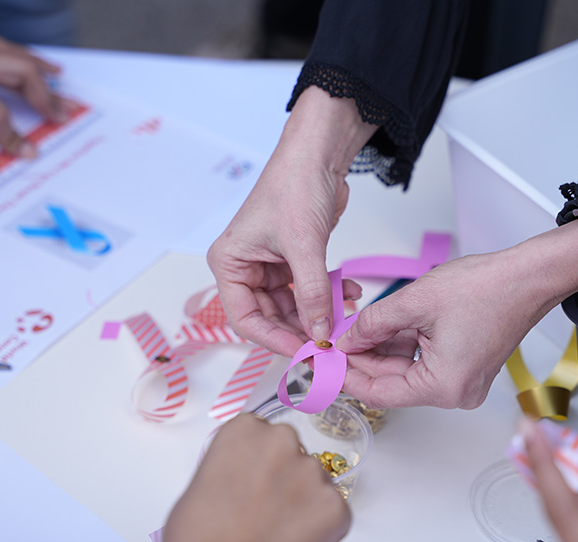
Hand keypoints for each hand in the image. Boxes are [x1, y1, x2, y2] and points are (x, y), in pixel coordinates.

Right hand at [160, 413, 350, 541]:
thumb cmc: (199, 534)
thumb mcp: (202, 482)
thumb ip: (231, 469)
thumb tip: (245, 484)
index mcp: (246, 429)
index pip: (263, 434)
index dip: (259, 463)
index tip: (253, 482)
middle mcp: (283, 439)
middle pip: (293, 453)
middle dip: (286, 478)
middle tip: (266, 510)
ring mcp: (312, 471)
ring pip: (316, 482)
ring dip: (305, 503)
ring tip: (277, 534)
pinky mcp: (335, 503)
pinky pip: (335, 513)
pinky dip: (322, 529)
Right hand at [207, 86, 374, 356]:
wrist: (318, 154)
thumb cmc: (295, 186)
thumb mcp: (304, 246)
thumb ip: (311, 294)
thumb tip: (320, 334)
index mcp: (229, 264)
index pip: (245, 318)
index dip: (274, 339)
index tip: (304, 352)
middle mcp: (245, 268)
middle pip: (270, 317)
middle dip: (301, 329)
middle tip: (328, 344)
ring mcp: (269, 266)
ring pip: (292, 307)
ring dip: (319, 313)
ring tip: (344, 317)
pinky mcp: (292, 261)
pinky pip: (308, 291)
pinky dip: (327, 295)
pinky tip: (348, 294)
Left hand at [337, 220, 577, 408]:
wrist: (529, 277)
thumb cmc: (487, 288)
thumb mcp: (414, 302)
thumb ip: (373, 324)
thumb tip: (346, 340)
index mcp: (443, 386)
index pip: (379, 392)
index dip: (346, 376)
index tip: (321, 364)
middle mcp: (454, 393)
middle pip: (391, 384)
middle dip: (360, 362)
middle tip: (329, 345)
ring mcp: (461, 382)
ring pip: (404, 372)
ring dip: (378, 352)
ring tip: (349, 332)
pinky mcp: (463, 368)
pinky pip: (420, 363)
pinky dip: (399, 346)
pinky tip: (377, 329)